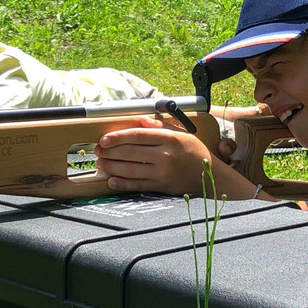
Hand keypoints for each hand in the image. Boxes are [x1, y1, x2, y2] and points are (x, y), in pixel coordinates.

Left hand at [95, 116, 246, 196]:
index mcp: (169, 139)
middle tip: (97, 151)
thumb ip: (161, 126)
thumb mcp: (182, 133)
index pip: (138, 135)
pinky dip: (122, 183)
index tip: (104, 139)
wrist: (210, 176)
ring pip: (130, 169)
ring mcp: (162, 173)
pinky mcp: (161, 187)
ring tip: (101, 164)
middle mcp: (165, 156)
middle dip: (109, 152)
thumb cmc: (194, 151)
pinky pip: (137, 185)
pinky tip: (111, 180)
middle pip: (130, 152)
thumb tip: (141, 121)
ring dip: (111, 167)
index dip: (117, 137)